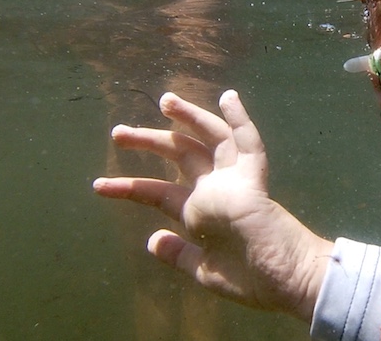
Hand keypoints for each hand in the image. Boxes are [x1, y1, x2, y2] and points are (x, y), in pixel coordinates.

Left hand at [93, 90, 332, 320]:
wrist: (282, 282)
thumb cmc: (249, 280)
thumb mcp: (204, 270)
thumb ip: (179, 254)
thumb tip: (153, 240)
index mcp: (199, 212)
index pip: (158, 192)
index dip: (128, 187)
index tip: (98, 186)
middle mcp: (214, 189)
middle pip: (179, 155)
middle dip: (149, 140)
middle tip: (118, 132)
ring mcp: (234, 180)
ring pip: (210, 138)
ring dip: (188, 118)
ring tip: (165, 100)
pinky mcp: (254, 178)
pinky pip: (248, 143)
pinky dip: (239, 120)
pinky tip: (228, 98)